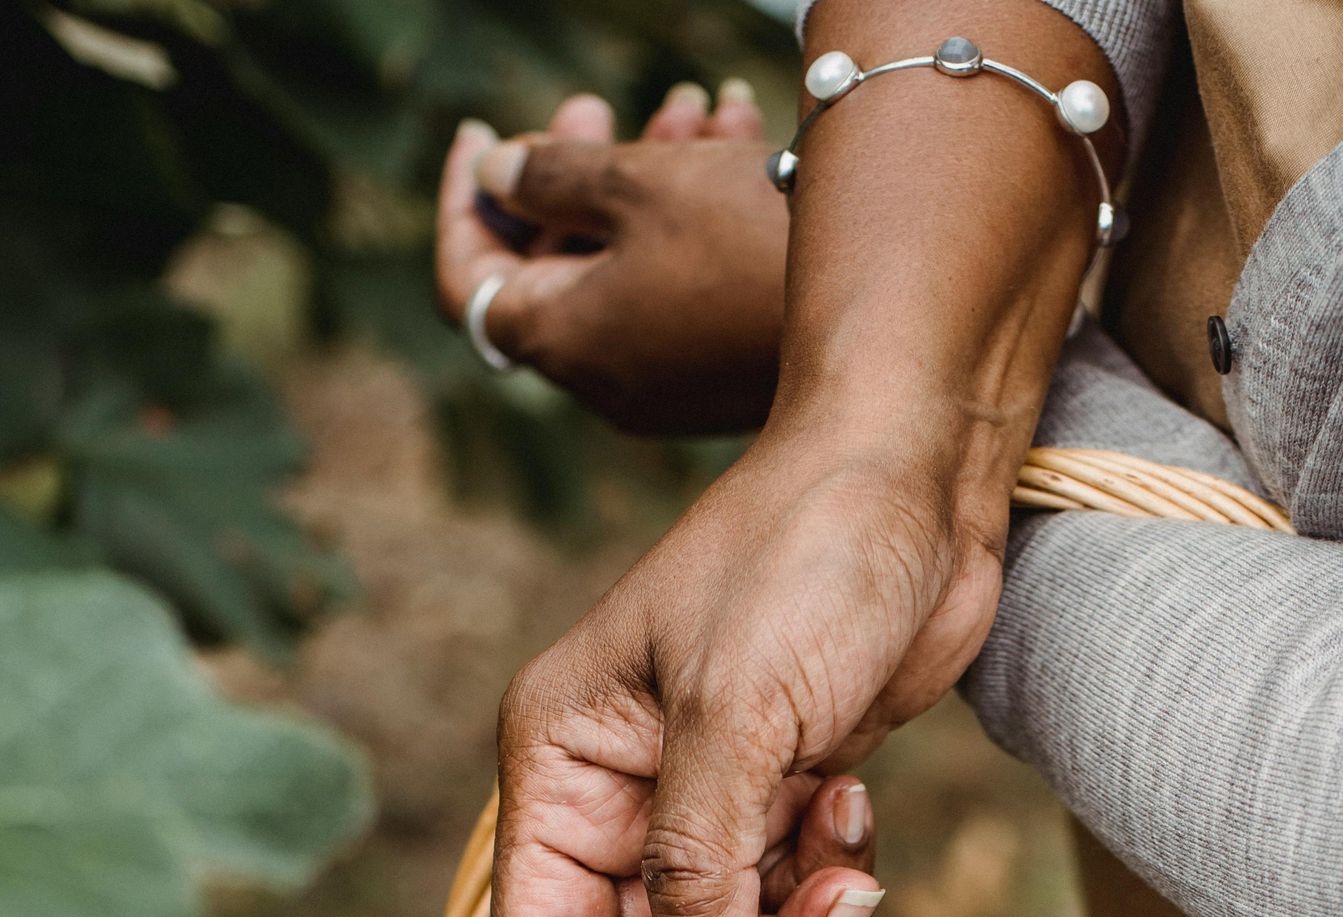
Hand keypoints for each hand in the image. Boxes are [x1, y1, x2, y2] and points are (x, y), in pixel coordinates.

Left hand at [435, 84, 786, 435]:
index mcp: (567, 341)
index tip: (481, 137)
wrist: (875, 316)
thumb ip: (552, 175)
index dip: (465, 206)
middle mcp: (607, 380)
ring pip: (621, 267)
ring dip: (639, 179)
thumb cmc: (748, 245)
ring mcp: (666, 383)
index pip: (471, 284)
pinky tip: (730, 144)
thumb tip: (502, 176)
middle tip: (588, 105)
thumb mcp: (638, 182)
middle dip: (564, 175)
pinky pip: (676, 289)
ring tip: (688, 105)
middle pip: (551, 267)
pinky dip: (685, 220)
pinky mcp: (718, 372)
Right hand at [490, 0, 1118, 916]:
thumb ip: (699, 873)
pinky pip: (790, 900)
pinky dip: (829, 885)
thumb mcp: (740, 717)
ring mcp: (704, 797)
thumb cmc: (807, 556)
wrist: (917, 470)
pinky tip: (854, 810)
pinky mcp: (781, 797)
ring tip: (845, 862)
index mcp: (563, 758)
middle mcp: (619, 789)